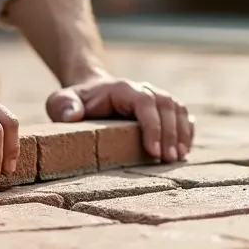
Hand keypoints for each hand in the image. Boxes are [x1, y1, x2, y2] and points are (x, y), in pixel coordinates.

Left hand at [46, 76, 194, 161]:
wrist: (90, 92)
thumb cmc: (77, 101)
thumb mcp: (61, 101)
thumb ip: (63, 106)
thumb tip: (72, 115)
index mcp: (122, 88)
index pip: (145, 102)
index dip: (152, 125)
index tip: (153, 151)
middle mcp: (143, 89)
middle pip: (166, 105)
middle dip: (170, 133)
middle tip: (168, 159)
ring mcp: (155, 97)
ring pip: (178, 109)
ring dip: (181, 133)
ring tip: (177, 158)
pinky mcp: (162, 108)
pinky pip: (182, 115)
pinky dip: (186, 131)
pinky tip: (184, 150)